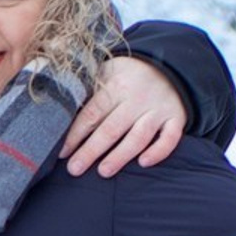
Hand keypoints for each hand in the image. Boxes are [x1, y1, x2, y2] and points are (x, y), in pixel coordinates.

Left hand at [62, 55, 187, 176]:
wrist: (172, 64)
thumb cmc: (129, 74)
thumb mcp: (107, 70)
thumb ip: (88, 87)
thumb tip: (58, 105)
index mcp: (116, 85)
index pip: (92, 114)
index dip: (75, 135)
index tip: (62, 152)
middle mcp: (138, 98)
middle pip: (111, 129)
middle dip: (91, 151)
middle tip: (74, 169)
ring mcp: (158, 109)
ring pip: (138, 137)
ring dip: (120, 156)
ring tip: (103, 172)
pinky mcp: (177, 118)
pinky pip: (170, 138)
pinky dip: (158, 151)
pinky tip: (143, 163)